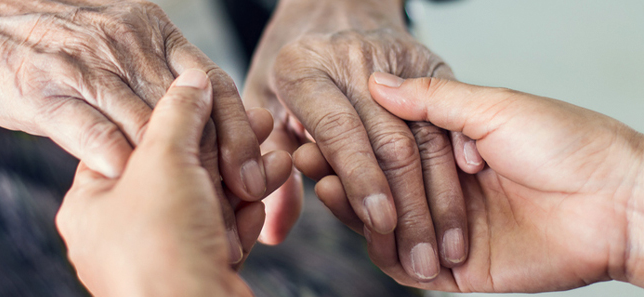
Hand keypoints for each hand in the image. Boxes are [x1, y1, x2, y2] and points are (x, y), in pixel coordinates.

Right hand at [0, 0, 267, 202]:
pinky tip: (135, 185)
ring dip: (173, 171)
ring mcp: (87, 65)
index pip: (215, 84)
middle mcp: (128, 45)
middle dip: (216, 158)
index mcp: (157, 34)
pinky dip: (118, 160)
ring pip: (147, 124)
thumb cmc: (67, 48)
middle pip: (190, 110)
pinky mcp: (47, 90)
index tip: (255, 175)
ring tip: (194, 207)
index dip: (239, 132)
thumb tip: (213, 133)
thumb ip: (166, 86)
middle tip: (236, 196)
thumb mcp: (127, 51)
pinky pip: (93, 132)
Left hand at [57, 70, 289, 295]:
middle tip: (257, 123)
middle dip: (224, 147)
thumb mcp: (164, 161)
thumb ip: (178, 112)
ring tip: (276, 158)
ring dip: (243, 178)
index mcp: (93, 202)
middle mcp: (123, 229)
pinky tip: (267, 193)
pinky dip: (245, 213)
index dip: (179, 118)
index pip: (135, 141)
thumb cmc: (162, 248)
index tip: (213, 99)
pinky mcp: (196, 268)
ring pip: (207, 199)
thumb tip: (191, 79)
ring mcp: (161, 252)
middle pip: (179, 170)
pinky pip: (221, 228)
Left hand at [245, 0, 480, 281]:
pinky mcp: (428, 61)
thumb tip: (274, 231)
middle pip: (390, 141)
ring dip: (442, 197)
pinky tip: (467, 198)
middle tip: (421, 257)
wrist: (330, 2)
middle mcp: (352, 60)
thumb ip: (269, 164)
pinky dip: (460, 161)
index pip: (340, 132)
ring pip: (427, 135)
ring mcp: (395, 59)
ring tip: (449, 245)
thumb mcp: (262, 102)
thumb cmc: (292, 59)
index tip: (381, 224)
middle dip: (410, 207)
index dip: (362, 181)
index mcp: (304, 69)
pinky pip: (449, 116)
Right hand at [347, 72, 643, 291]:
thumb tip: (377, 83)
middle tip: (309, 156)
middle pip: (379, 191)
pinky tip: (361, 222)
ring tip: (327, 183)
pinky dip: (380, 248)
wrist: (617, 200)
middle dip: (343, 174)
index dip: (353, 141)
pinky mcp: (457, 271)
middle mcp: (446, 193)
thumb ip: (430, 101)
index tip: (318, 127)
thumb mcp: (492, 107)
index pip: (387, 151)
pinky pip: (406, 264)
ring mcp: (448, 231)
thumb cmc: (567, 144)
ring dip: (352, 209)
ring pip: (386, 228)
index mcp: (453, 153)